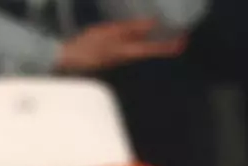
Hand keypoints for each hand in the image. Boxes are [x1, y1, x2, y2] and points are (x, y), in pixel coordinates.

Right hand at [56, 19, 185, 72]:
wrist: (64, 59)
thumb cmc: (86, 45)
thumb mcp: (109, 32)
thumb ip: (130, 28)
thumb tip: (152, 24)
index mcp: (127, 51)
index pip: (153, 48)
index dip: (168, 46)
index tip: (183, 42)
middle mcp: (125, 58)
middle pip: (147, 50)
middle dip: (163, 44)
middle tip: (178, 38)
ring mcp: (116, 59)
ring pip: (138, 49)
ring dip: (151, 42)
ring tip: (162, 34)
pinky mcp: (108, 57)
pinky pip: (128, 49)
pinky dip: (136, 42)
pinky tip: (137, 35)